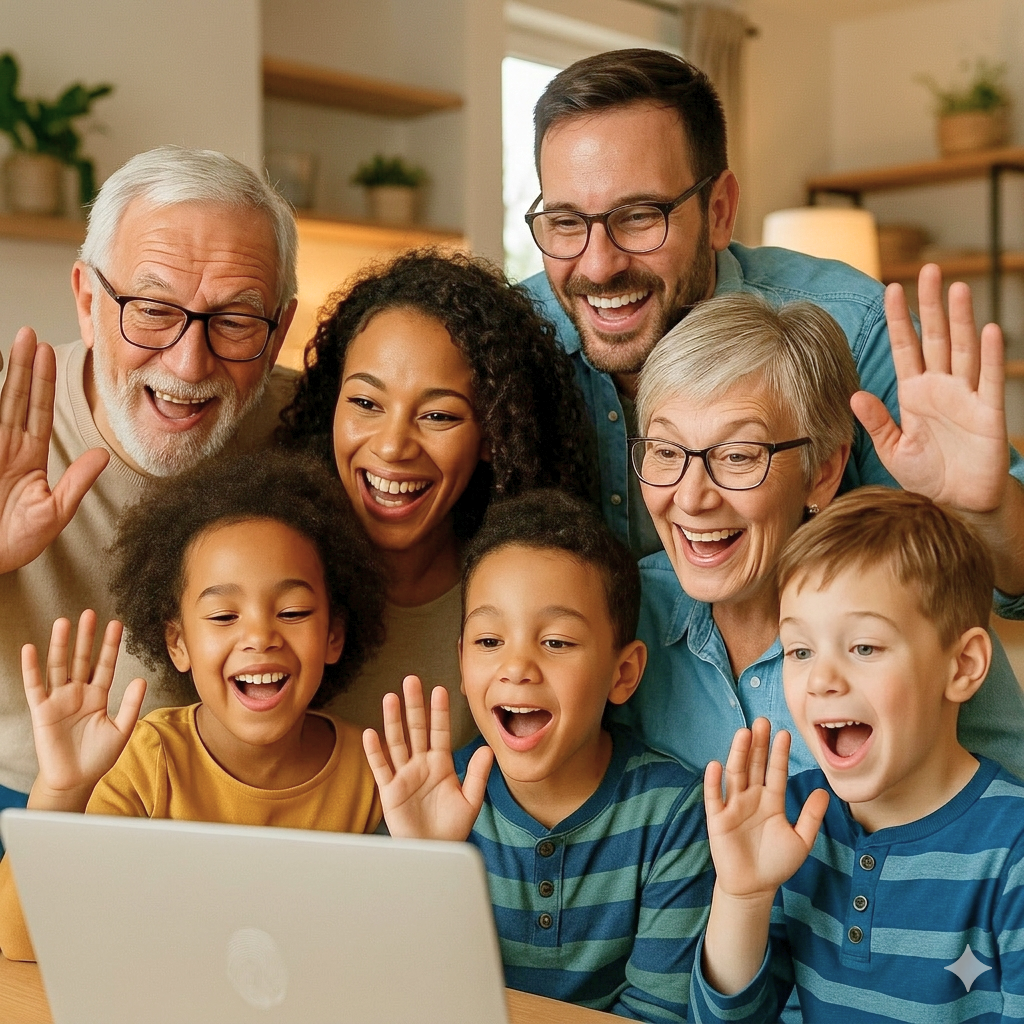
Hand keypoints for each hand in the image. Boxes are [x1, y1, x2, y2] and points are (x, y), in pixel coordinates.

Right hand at [0, 328, 108, 574]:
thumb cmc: (14, 543)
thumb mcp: (53, 512)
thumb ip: (77, 482)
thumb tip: (103, 455)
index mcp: (27, 458)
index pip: (38, 411)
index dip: (43, 382)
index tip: (48, 353)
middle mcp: (6, 448)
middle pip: (16, 398)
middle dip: (24, 366)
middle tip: (29, 333)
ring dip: (7, 374)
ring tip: (17, 343)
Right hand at [23, 611, 145, 810]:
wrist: (76, 780)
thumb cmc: (97, 757)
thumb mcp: (121, 730)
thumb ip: (130, 704)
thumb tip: (141, 679)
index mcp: (98, 696)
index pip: (105, 665)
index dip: (110, 646)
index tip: (116, 624)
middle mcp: (78, 693)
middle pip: (82, 659)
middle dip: (86, 637)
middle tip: (90, 613)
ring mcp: (59, 700)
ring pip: (59, 667)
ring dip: (61, 645)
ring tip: (64, 622)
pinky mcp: (42, 711)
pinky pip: (35, 686)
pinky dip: (31, 668)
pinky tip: (31, 648)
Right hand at [362, 675, 492, 840]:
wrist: (434, 851)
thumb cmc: (451, 828)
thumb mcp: (470, 800)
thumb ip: (478, 775)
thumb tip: (488, 749)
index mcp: (441, 764)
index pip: (440, 731)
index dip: (439, 711)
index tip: (440, 690)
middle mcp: (421, 764)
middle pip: (416, 729)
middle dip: (414, 705)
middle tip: (411, 680)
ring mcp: (404, 775)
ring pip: (397, 742)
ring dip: (393, 720)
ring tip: (391, 697)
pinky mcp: (390, 790)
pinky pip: (381, 767)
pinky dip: (375, 751)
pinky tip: (371, 733)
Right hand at [704, 719, 827, 900]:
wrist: (753, 888)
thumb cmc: (777, 864)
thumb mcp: (801, 840)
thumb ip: (811, 816)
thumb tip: (825, 791)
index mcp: (771, 801)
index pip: (775, 771)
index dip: (779, 753)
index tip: (784, 733)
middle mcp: (751, 798)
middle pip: (755, 765)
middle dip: (759, 744)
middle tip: (762, 721)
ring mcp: (733, 806)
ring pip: (735, 774)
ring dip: (738, 754)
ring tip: (743, 734)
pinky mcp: (717, 819)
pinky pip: (714, 797)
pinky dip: (713, 782)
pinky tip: (715, 765)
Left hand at [851, 264, 1007, 512]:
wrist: (957, 505)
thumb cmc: (926, 477)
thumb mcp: (893, 449)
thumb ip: (876, 422)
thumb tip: (854, 394)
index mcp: (914, 394)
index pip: (905, 348)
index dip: (898, 320)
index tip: (891, 287)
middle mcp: (941, 388)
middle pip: (935, 338)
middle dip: (931, 305)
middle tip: (929, 270)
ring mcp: (966, 397)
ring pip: (963, 350)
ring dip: (961, 320)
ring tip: (958, 289)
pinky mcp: (988, 414)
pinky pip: (990, 381)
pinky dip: (990, 356)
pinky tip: (989, 330)